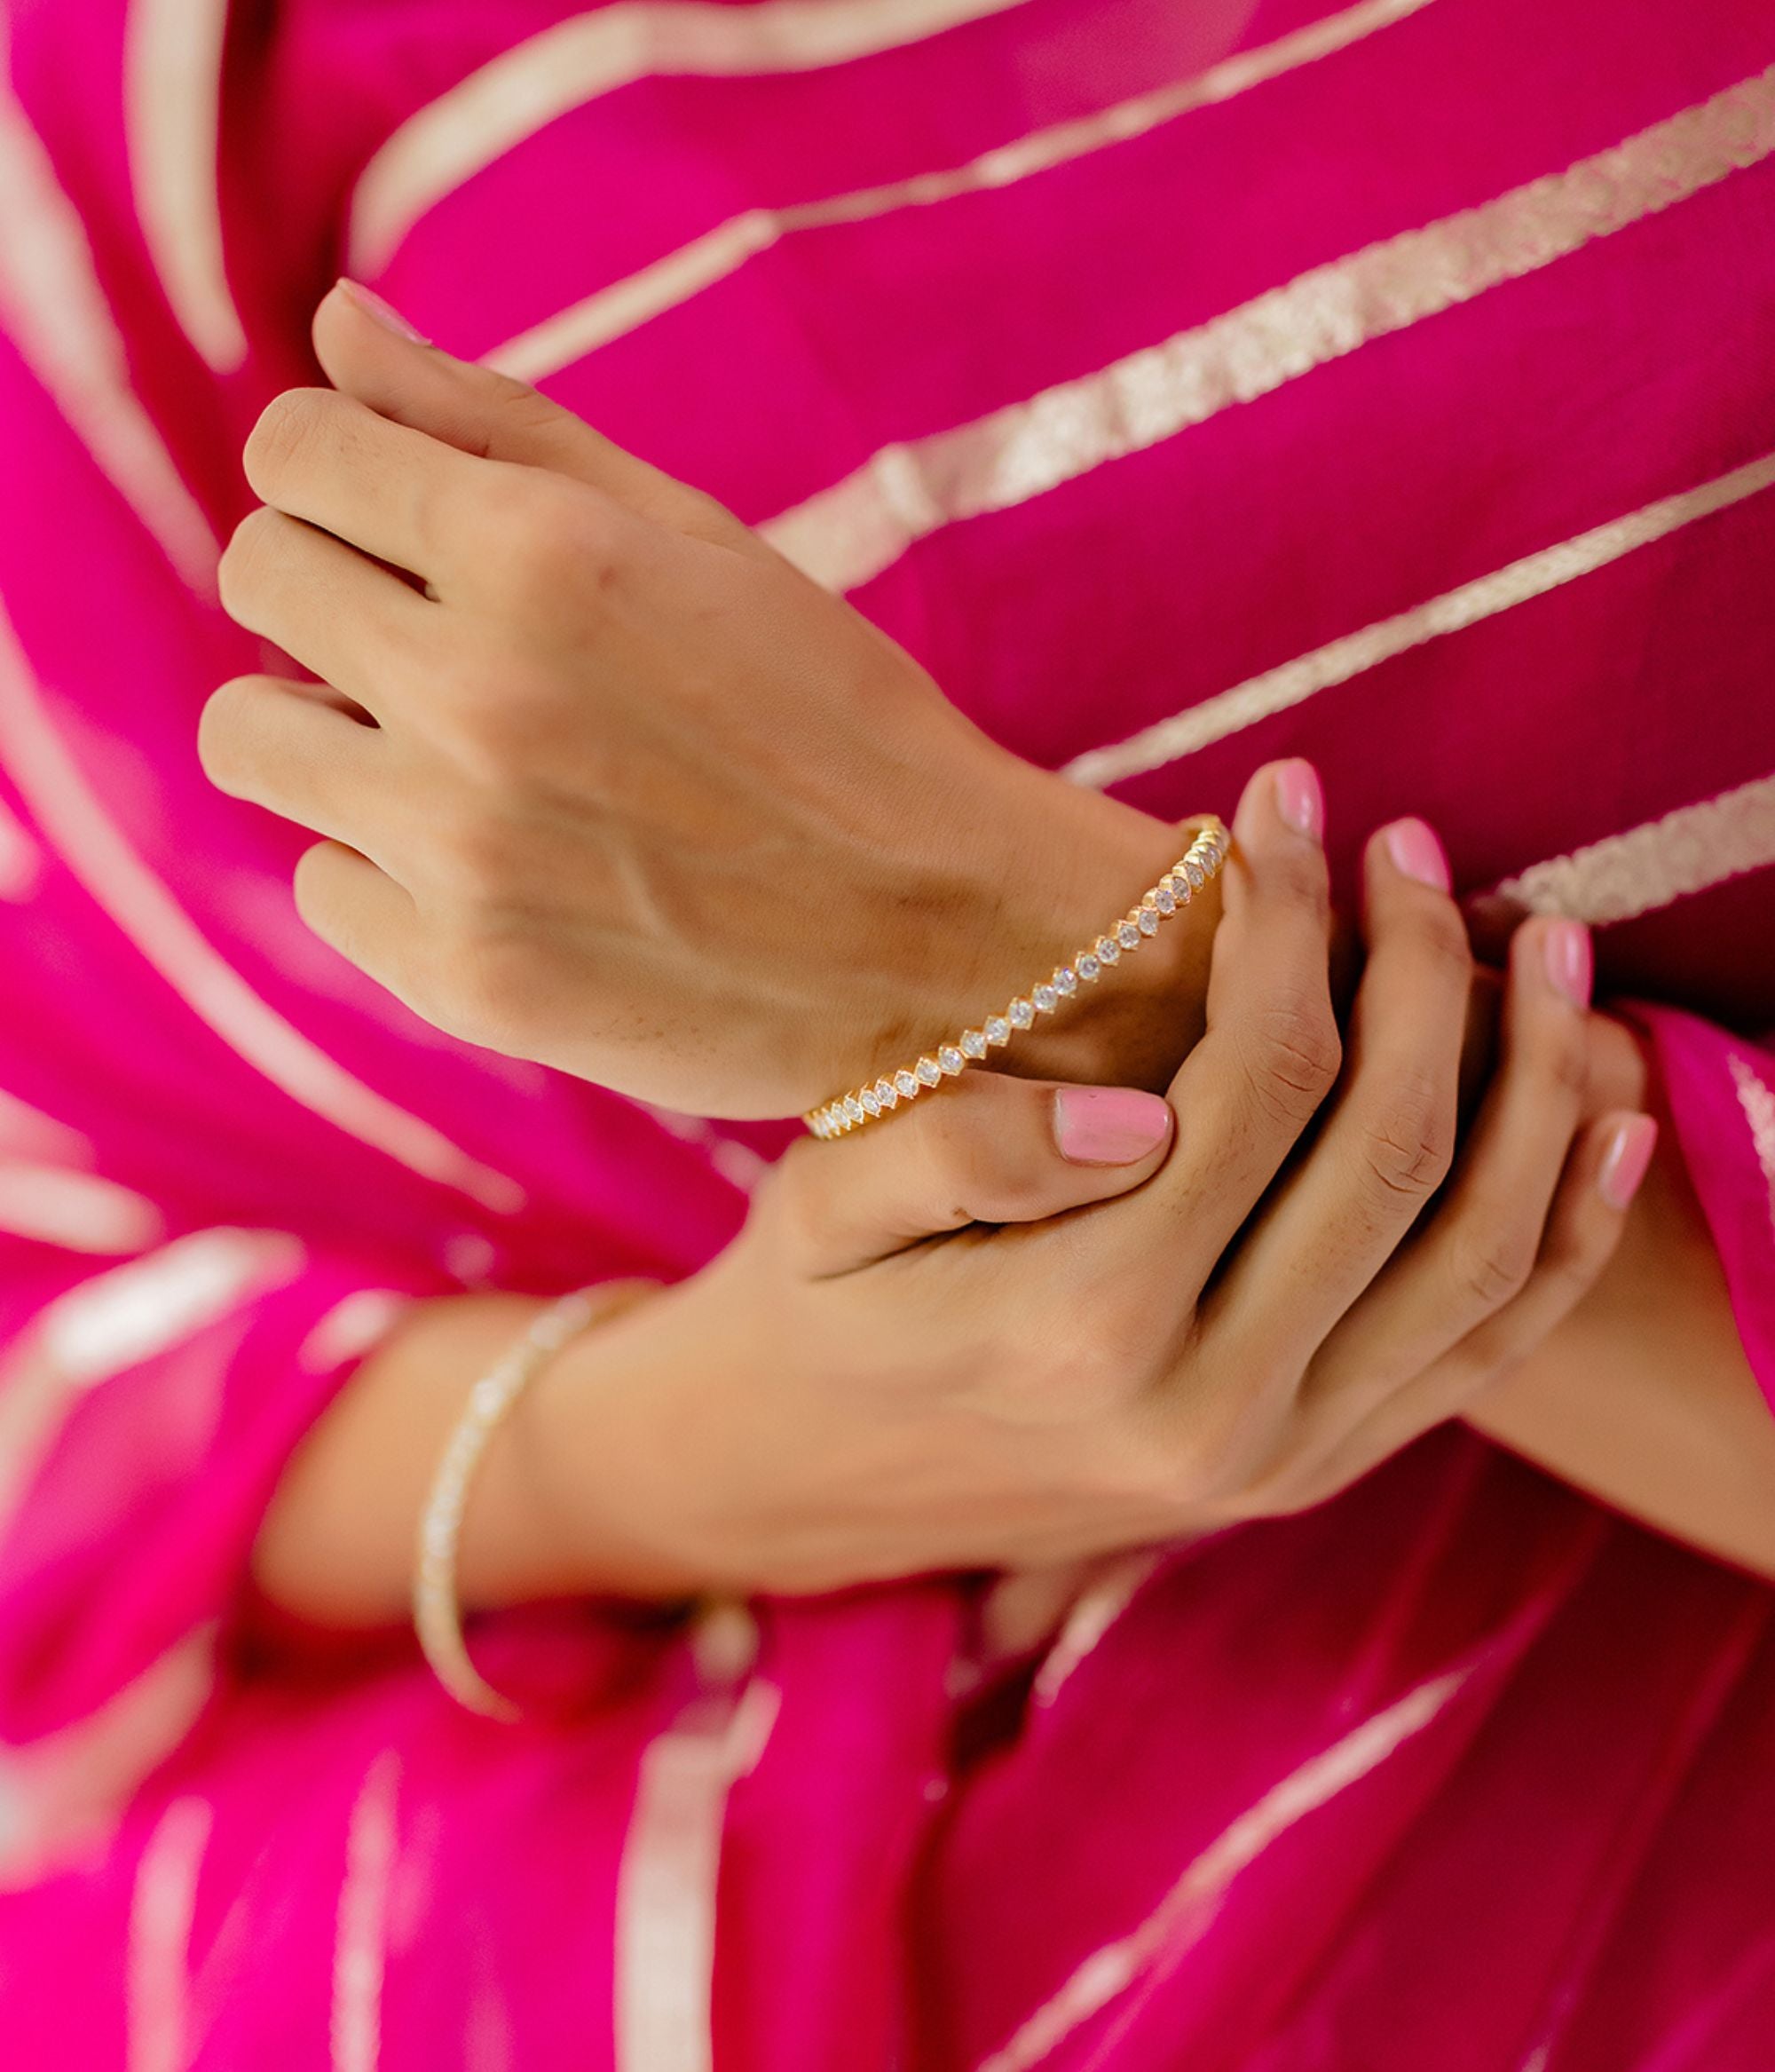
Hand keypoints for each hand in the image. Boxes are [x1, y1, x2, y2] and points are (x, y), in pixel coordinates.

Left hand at [201, 282, 1210, 1117]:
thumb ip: (500, 423)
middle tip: (441, 638)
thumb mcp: (694, 538)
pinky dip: (387, 869)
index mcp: (542, 549)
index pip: (296, 450)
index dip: (341, 470)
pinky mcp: (460, 976)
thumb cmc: (833, 718)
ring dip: (330, 726)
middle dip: (330, 584)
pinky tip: (503, 870)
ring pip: (249, 736)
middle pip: (258, 576)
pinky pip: (320, 885)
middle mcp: (479, 691)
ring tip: (452, 755)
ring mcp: (461, 847)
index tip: (399, 516)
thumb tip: (335, 326)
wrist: (950, 939)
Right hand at [518, 769, 1652, 1598]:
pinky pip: (1484, 1350)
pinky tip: (1609, 1116)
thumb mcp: (823, 1208)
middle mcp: (1209, 1409)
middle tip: (1413, 843)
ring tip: (1550, 944)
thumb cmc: (812, 1307)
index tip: (1282, 805)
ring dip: (1537, 1083)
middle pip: (1390, 1151)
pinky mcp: (1315, 1472)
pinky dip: (1565, 1230)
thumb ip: (962, 1150)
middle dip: (1422, 970)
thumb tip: (1143, 1109)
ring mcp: (1279, 1458)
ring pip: (1476, 1254)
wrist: (809, 1483)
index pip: (1256, 1079)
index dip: (1287, 921)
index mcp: (1082, 1322)